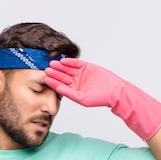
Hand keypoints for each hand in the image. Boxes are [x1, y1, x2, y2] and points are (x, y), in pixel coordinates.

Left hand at [45, 58, 160, 139]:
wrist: (114, 91)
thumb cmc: (100, 98)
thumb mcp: (82, 99)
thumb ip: (70, 94)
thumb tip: (58, 90)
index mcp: (73, 91)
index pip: (60, 86)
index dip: (53, 82)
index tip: (46, 79)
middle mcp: (75, 82)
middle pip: (62, 76)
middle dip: (55, 73)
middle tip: (46, 69)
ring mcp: (80, 74)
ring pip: (67, 69)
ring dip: (60, 66)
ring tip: (53, 64)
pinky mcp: (86, 67)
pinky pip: (76, 63)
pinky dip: (70, 62)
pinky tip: (63, 61)